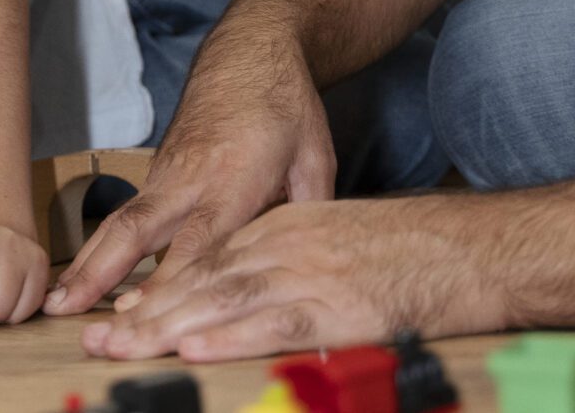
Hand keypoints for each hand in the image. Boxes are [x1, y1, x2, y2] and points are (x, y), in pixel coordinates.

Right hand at [45, 25, 334, 317]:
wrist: (248, 52)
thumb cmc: (285, 104)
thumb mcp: (316, 157)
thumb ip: (308, 214)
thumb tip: (308, 267)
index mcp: (235, 178)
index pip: (200, 240)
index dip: (171, 280)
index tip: (143, 317)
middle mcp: (190, 179)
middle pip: (138, 231)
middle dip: (100, 274)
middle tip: (64, 310)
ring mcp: (168, 174)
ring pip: (122, 224)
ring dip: (88, 264)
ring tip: (55, 301)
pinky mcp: (158, 173)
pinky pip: (127, 215)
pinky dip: (101, 249)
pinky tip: (83, 279)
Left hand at [81, 195, 505, 360]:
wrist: (478, 246)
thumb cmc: (415, 251)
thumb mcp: (340, 238)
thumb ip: (293, 260)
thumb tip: (251, 296)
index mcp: (285, 227)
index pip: (208, 259)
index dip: (160, 287)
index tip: (118, 310)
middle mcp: (287, 244)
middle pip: (202, 279)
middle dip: (145, 311)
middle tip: (96, 337)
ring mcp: (312, 272)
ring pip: (225, 299)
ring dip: (168, 326)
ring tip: (122, 346)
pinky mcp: (340, 304)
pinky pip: (276, 322)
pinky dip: (232, 334)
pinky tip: (195, 347)